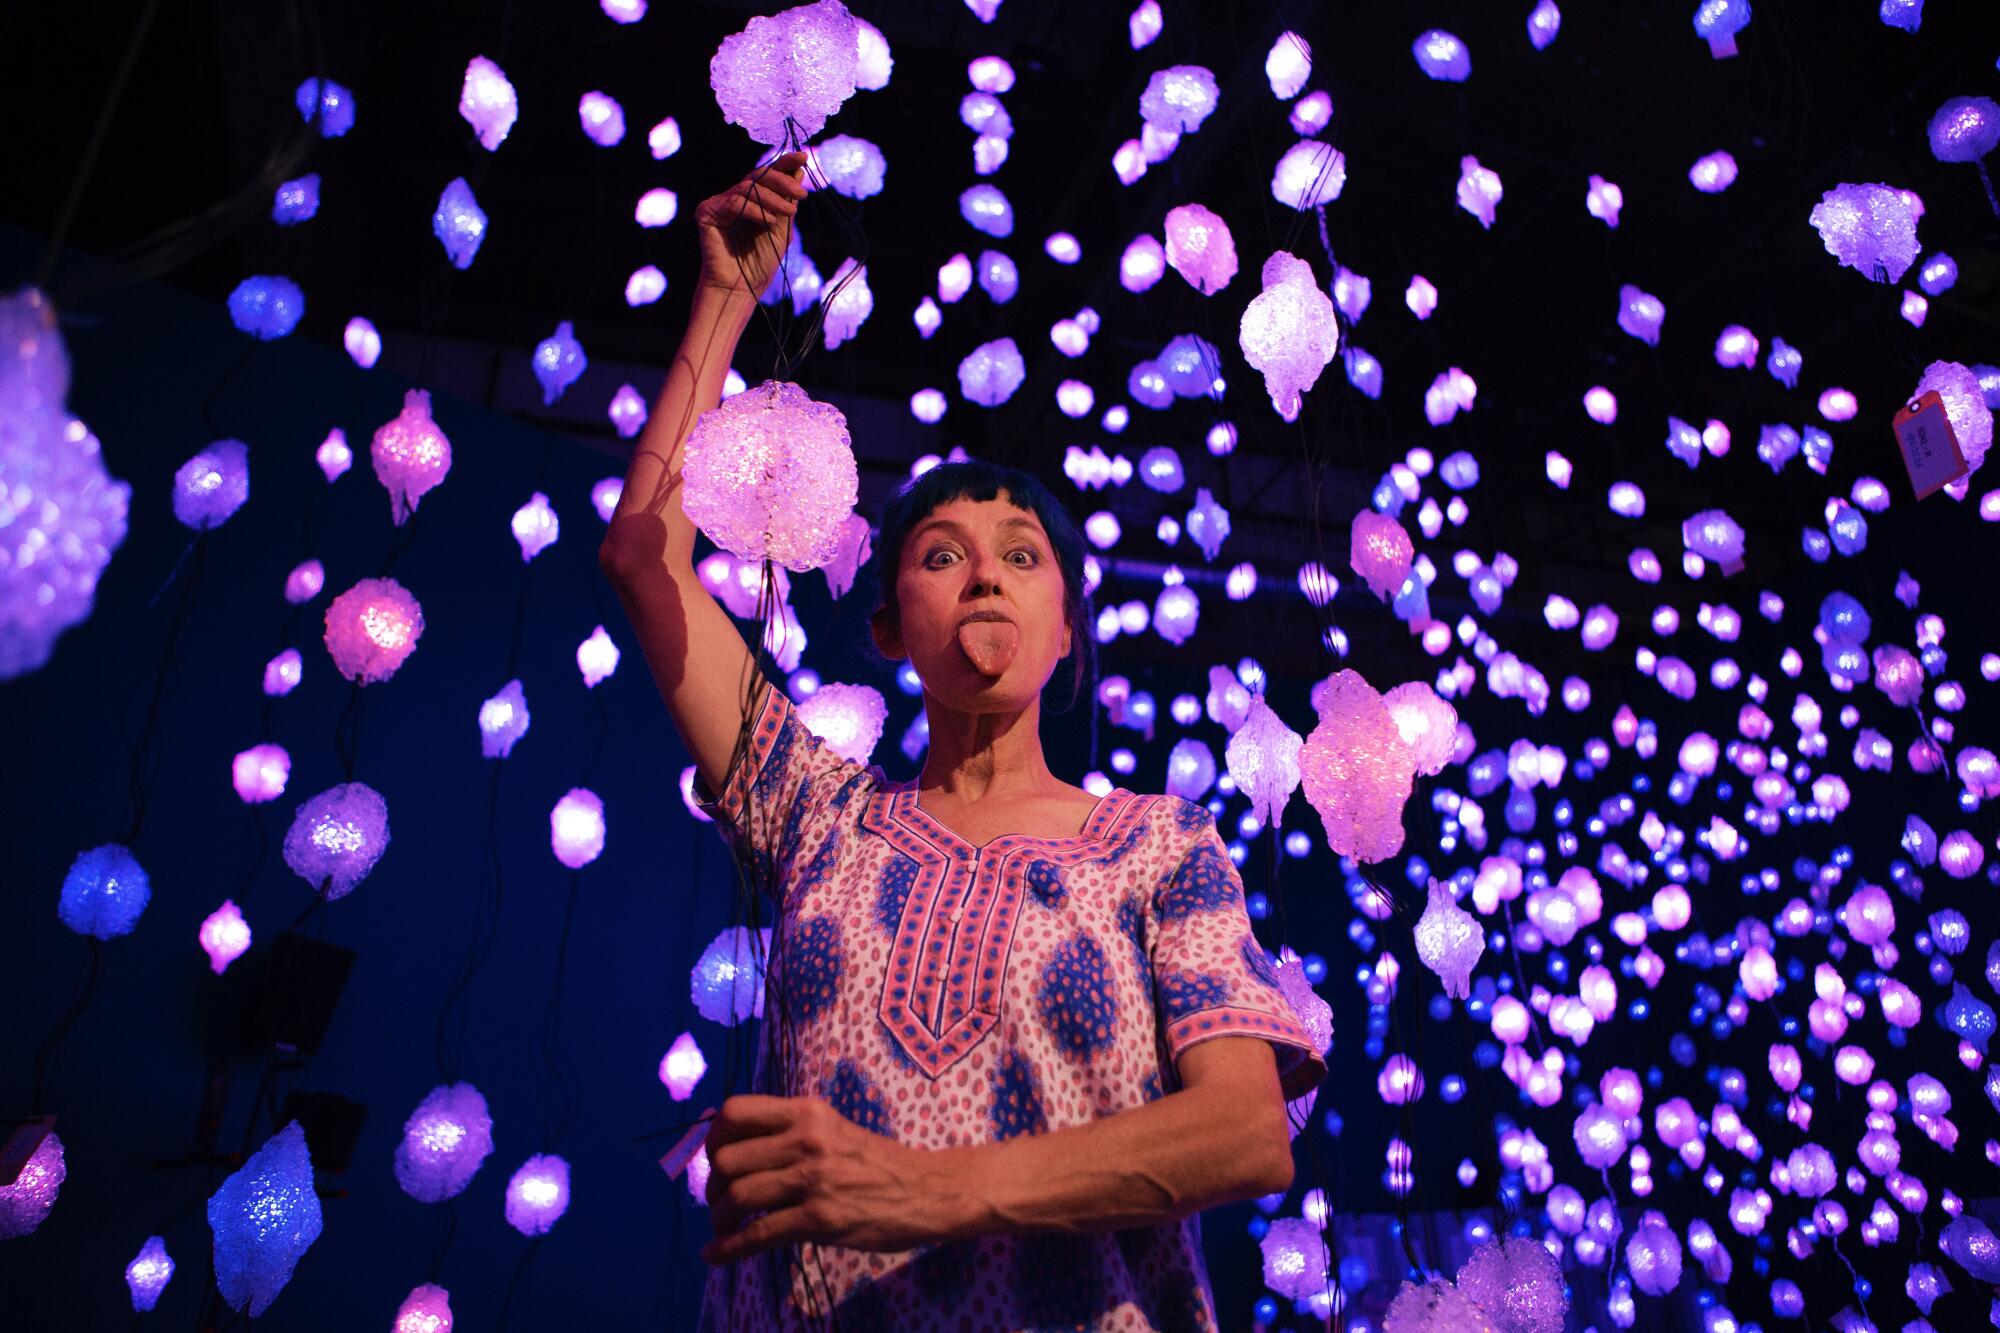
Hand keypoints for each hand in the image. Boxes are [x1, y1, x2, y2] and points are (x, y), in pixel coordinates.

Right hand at [694, 152, 809, 300]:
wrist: (740, 288)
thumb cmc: (760, 263)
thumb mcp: (781, 229)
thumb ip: (788, 201)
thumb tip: (799, 170)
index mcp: (751, 200)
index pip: (768, 175)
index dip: (784, 164)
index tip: (803, 157)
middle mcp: (734, 198)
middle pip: (758, 176)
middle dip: (782, 181)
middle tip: (802, 193)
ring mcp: (719, 203)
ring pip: (747, 188)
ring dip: (773, 199)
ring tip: (789, 213)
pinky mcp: (706, 212)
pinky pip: (734, 202)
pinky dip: (754, 210)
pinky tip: (769, 221)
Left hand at [700, 1093, 951, 1264]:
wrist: (926, 1190)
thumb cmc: (877, 1162)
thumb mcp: (832, 1129)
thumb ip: (790, 1133)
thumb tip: (735, 1147)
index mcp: (807, 1112)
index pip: (735, 1111)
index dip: (712, 1138)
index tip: (714, 1159)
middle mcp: (806, 1139)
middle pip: (728, 1159)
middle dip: (712, 1187)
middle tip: (719, 1201)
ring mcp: (813, 1179)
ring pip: (738, 1196)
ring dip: (719, 1217)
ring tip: (723, 1226)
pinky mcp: (820, 1219)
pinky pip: (759, 1235)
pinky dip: (728, 1248)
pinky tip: (716, 1254)